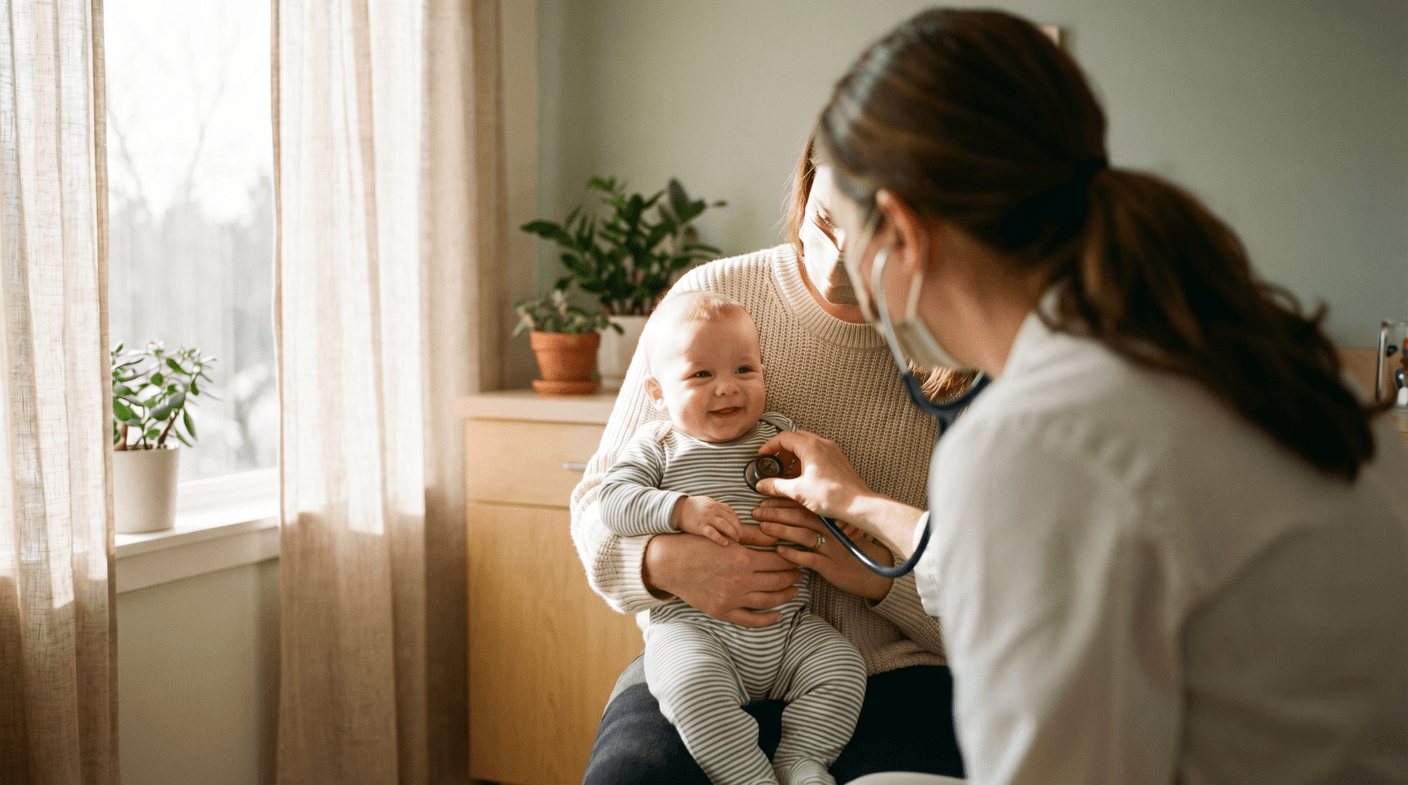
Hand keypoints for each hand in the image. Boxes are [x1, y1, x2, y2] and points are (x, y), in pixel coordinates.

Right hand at [642, 530, 801, 627]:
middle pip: (777, 581)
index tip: (798, 558)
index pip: (779, 561)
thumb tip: (775, 538)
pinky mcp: (722, 611)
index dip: (791, 560)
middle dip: (792, 576)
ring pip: (769, 600)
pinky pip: (751, 620)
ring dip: (785, 595)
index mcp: (743, 559)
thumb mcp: (725, 537)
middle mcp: (741, 581)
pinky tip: (778, 614)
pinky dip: (768, 619)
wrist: (669, 563)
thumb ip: (751, 539)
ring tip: (794, 590)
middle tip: (800, 573)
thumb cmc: (695, 545)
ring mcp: (732, 599)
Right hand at [672, 496, 743, 546]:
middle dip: (737, 528)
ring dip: (733, 533)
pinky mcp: (700, 527)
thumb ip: (716, 507)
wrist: (676, 509)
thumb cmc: (692, 506)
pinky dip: (720, 538)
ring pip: (725, 525)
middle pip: (730, 519)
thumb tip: (726, 513)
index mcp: (714, 504)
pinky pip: (713, 533)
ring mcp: (706, 519)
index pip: (731, 512)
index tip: (739, 527)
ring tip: (736, 540)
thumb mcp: (706, 502)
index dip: (737, 520)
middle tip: (740, 535)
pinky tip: (725, 543)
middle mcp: (712, 510)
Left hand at [753, 498, 893, 601]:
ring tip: (763, 528)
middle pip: (800, 518)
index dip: (782, 503)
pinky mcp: (830, 565)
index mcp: (829, 519)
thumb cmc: (848, 550)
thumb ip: (816, 521)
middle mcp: (830, 530)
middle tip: (757, 512)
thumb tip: (789, 514)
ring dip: (781, 530)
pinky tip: (779, 552)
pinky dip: (794, 554)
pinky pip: (810, 559)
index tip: (764, 501)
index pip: (803, 506)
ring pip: (803, 535)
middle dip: (776, 513)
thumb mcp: (835, 532)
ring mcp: (831, 548)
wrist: (871, 572)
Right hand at [754, 430, 870, 522]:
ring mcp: (832, 450)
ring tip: (788, 474)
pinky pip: (818, 452)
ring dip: (795, 456)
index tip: (762, 455)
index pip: (784, 438)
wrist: (858, 504)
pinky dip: (807, 460)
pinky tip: (804, 477)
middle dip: (782, 451)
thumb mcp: (798, 491)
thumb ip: (777, 486)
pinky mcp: (838, 459)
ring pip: (807, 445)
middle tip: (775, 465)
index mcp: (811, 447)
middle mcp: (822, 444)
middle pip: (795, 438)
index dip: (769, 446)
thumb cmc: (832, 496)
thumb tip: (763, 484)